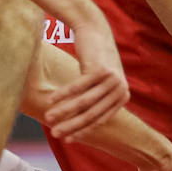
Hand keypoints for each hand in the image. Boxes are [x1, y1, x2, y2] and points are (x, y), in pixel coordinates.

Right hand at [44, 9, 128, 138]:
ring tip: (48, 119)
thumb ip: (98, 102)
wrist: (95, 31)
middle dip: (71, 126)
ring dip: (64, 112)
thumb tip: (80, 128)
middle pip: (91, 113)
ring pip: (83, 102)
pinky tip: (50, 101)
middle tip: (55, 134)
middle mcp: (121, 89)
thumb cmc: (95, 60)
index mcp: (123, 96)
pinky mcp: (100, 70)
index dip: (81, 131)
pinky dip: (62, 95)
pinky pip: (77, 87)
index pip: (99, 119)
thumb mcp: (101, 83)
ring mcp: (112, 79)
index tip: (67, 140)